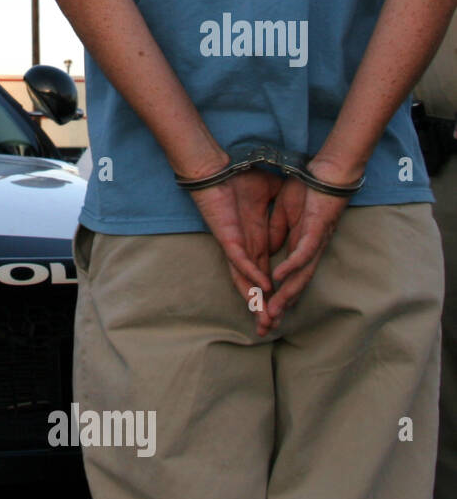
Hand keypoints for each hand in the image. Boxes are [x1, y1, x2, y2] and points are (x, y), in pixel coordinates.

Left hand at [188, 169, 282, 329]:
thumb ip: (278, 219)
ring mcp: (233, 243)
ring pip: (243, 277)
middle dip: (260, 307)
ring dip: (255, 297)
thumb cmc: (240, 182)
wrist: (214, 168)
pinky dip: (250, 272)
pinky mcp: (226, 235)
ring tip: (265, 316)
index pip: (263, 274)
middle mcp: (241, 248)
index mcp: (253, 241)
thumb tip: (284, 237)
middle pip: (251, 284)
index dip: (273, 293)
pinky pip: (238, 258)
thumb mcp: (271, 200)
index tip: (284, 311)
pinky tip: (261, 285)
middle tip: (269, 330)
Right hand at [264, 172, 350, 327]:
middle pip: (296, 285)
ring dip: (285, 295)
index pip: (288, 277)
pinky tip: (278, 278)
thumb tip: (268, 250)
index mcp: (300, 245)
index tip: (261, 313)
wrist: (330, 171)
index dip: (275, 296)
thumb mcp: (284, 213)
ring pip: (300, 275)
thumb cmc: (308, 188)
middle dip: (280, 306)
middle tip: (266, 326)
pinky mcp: (316, 229)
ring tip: (272, 310)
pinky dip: (291, 267)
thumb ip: (276, 232)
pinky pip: (303, 253)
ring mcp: (315, 241)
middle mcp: (310, 250)